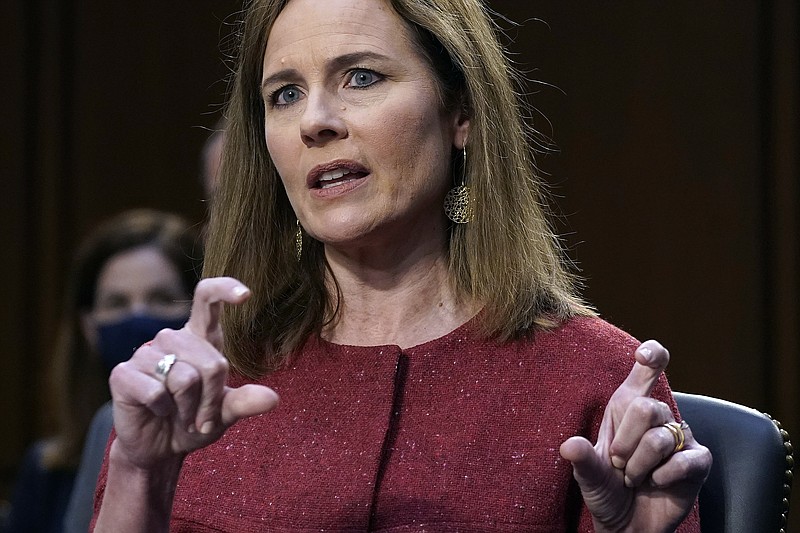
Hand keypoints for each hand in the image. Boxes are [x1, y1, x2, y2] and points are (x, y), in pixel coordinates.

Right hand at [108, 277, 279, 469]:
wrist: (159, 448)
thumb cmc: (194, 421)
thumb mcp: (224, 413)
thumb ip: (245, 402)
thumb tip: (273, 399)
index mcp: (199, 337)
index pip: (207, 298)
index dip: (224, 289)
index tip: (245, 295)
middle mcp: (171, 338)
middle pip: (210, 362)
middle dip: (212, 398)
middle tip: (201, 417)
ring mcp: (145, 354)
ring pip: (184, 378)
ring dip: (188, 407)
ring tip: (179, 414)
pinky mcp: (123, 374)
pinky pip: (156, 392)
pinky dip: (162, 410)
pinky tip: (156, 412)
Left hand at [559, 340, 711, 531]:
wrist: (626, 524)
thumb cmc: (606, 489)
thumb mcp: (588, 474)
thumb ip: (582, 458)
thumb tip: (569, 446)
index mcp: (628, 406)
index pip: (647, 370)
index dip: (652, 355)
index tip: (644, 355)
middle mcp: (657, 416)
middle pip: (646, 408)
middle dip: (625, 443)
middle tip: (618, 464)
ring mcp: (680, 437)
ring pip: (660, 439)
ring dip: (639, 466)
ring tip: (633, 478)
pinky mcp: (698, 461)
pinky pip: (684, 461)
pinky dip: (662, 477)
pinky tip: (655, 484)